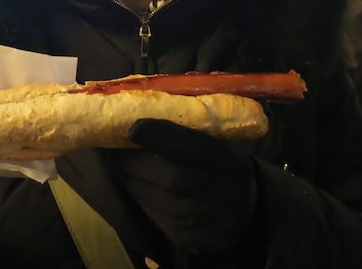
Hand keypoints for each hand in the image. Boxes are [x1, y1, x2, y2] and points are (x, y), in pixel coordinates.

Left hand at [104, 119, 258, 258]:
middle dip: (136, 164)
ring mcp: (208, 220)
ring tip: (121, 169)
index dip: (162, 137)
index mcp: (228, 160)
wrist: (246, 209)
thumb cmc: (219, 167)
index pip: (195, 147)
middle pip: (172, 177)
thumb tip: (138, 121)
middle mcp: (222, 192)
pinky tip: (137, 188)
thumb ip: (184, 136)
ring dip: (134, 183)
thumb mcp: (215, 145)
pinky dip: (142, 201)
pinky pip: (159, 219)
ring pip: (160, 201)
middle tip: (115, 152)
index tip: (133, 128)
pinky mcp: (192, 239)